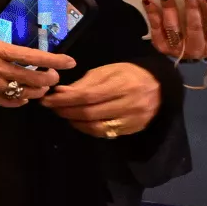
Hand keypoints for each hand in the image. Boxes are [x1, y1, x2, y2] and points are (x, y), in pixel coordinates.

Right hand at [0, 12, 71, 106]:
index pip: (32, 56)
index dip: (54, 60)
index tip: (70, 61)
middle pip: (33, 78)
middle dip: (49, 78)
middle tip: (55, 77)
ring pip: (22, 92)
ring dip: (36, 91)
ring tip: (42, 89)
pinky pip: (4, 102)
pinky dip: (17, 101)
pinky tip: (22, 99)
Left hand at [43, 61, 161, 138]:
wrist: (159, 85)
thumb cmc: (128, 74)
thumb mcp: (106, 71)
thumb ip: (83, 83)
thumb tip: (60, 92)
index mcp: (123, 85)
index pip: (87, 96)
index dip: (64, 100)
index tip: (47, 100)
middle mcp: (130, 104)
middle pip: (89, 113)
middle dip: (65, 111)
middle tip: (51, 108)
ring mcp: (133, 119)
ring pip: (96, 127)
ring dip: (74, 122)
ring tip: (63, 114)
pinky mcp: (133, 129)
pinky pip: (105, 133)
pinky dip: (88, 129)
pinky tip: (79, 122)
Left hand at [142, 0, 206, 60]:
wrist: (191, 55)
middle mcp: (197, 50)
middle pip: (195, 29)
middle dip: (192, 10)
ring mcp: (178, 49)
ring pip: (173, 29)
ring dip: (170, 10)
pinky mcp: (162, 47)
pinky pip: (156, 30)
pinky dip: (152, 15)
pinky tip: (148, 2)